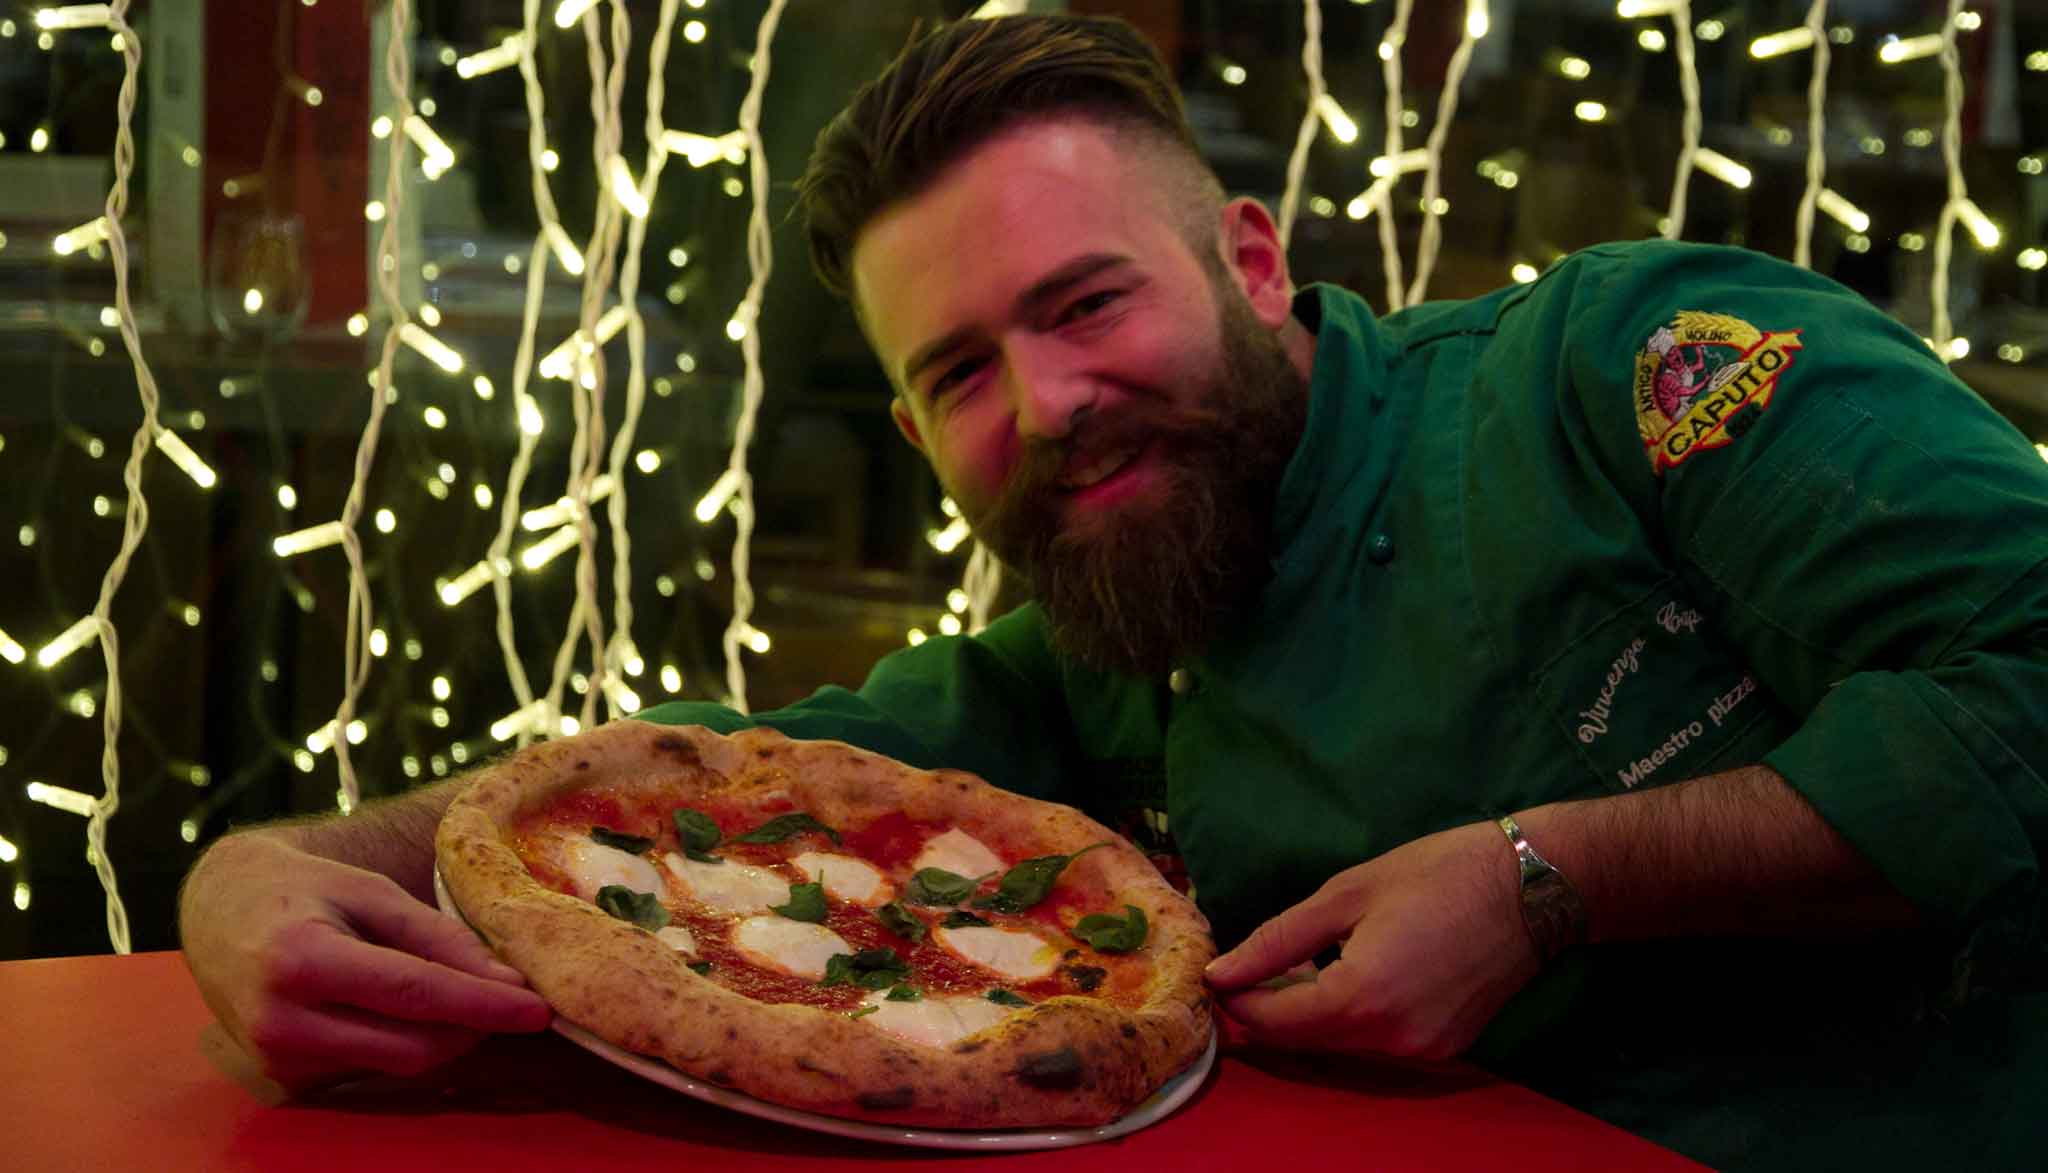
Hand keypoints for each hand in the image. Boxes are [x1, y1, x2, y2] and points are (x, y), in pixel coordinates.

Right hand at [178, 831, 553, 1090]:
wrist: (218, 910)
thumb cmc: (302, 891)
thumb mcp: (371, 892)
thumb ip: (437, 937)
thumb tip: (504, 980)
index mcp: (302, 960)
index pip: (414, 994)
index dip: (483, 1004)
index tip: (537, 1009)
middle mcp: (281, 1020)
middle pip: (412, 1045)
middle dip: (473, 1025)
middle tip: (510, 995)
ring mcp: (277, 1058)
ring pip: (397, 1063)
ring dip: (444, 1035)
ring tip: (458, 991)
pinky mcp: (282, 1077)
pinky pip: (370, 1066)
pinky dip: (403, 1040)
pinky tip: (403, 1007)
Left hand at [1204, 821, 1539, 1060]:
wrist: (1532, 888)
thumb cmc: (1438, 873)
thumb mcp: (1346, 893)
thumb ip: (1278, 940)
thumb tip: (1223, 972)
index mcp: (1361, 996)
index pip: (1274, 1021)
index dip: (1237, 1000)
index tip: (1218, 974)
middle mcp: (1391, 1038)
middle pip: (1304, 1040)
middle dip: (1267, 1010)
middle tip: (1248, 969)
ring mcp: (1421, 1049)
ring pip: (1340, 1045)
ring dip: (1309, 1014)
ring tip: (1296, 967)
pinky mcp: (1444, 1048)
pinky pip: (1376, 1042)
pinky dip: (1350, 1017)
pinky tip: (1346, 976)